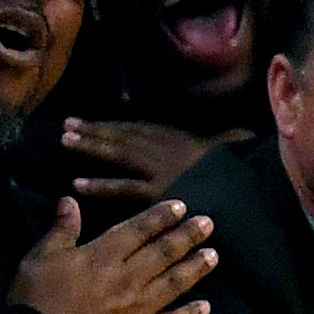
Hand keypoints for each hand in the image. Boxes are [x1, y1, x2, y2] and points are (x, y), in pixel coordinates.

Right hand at [8, 196, 216, 313]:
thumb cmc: (35, 302)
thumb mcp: (39, 258)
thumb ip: (61, 229)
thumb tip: (69, 200)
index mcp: (104, 255)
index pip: (140, 229)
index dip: (161, 216)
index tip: (181, 206)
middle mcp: (129, 278)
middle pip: (164, 252)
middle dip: (187, 236)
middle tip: (208, 224)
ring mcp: (138, 309)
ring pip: (174, 284)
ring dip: (195, 268)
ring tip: (213, 256)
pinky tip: (205, 308)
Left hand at [59, 117, 248, 202]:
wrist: (248, 188)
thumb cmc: (234, 170)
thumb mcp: (220, 146)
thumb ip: (203, 141)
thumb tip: (206, 133)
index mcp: (176, 137)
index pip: (135, 129)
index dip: (108, 125)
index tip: (82, 122)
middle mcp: (165, 148)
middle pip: (122, 136)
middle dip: (93, 131)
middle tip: (65, 127)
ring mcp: (160, 169)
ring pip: (119, 154)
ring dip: (91, 147)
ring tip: (66, 141)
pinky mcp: (159, 192)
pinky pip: (125, 188)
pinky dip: (100, 185)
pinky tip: (77, 185)